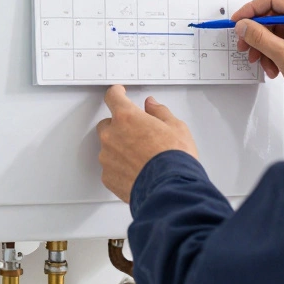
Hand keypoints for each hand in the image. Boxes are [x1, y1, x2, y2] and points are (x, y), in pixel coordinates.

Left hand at [97, 85, 197, 202]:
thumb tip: (152, 106)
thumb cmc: (174, 159)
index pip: (113, 97)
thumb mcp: (176, 127)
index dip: (116, 93)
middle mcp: (112, 135)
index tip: (118, 93)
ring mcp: (107, 157)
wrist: (170, 189)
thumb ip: (159, 112)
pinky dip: (119, 168)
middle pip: (107, 124)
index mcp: (126, 117)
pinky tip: (137, 171)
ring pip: (108, 147)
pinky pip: (110, 168)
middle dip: (120, 126)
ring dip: (119, 148)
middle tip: (138, 135)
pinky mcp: (107, 177)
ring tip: (141, 158)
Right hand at [232, 0, 283, 98]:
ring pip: (274, 31)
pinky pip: (281, 41)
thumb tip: (242, 26)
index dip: (251, 10)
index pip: (272, 0)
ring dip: (263, 48)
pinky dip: (272, 54)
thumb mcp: (283, 54)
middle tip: (244, 46)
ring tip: (261, 62)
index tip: (238, 21)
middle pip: (271, 17)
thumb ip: (259, 37)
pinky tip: (273, 68)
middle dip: (256, 34)